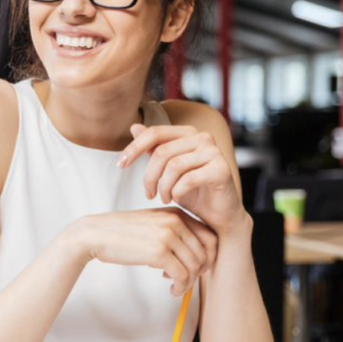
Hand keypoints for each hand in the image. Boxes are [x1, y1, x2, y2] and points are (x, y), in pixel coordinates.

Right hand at [70, 207, 216, 295]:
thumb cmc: (124, 234)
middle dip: (199, 271)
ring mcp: (168, 235)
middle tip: (185, 279)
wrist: (96, 234)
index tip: (196, 268)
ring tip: (176, 286)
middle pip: (206, 252)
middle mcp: (175, 221)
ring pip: (195, 266)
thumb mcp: (154, 225)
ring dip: (188, 282)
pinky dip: (180, 287)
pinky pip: (182, 275)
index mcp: (177, 213)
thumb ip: (176, 234)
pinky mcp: (158, 252)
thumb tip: (199, 258)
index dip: (209, 256)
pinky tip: (171, 289)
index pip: (211, 236)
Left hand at [119, 124, 244, 233]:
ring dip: (163, 187)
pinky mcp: (222, 169)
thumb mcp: (167, 171)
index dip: (134, 148)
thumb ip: (154, 149)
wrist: (219, 215)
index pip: (155, 132)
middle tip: (148, 194)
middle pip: (162, 152)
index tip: (121, 165)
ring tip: (163, 198)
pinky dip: (177, 192)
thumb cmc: (193, 193)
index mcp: (189, 133)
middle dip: (149, 176)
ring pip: (174, 166)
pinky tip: (176, 199)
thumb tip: (134, 126)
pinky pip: (188, 179)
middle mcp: (204, 137)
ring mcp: (214, 152)